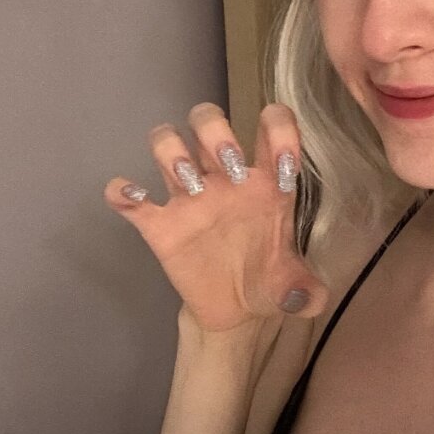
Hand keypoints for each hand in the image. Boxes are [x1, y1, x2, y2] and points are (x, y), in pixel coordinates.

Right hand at [103, 101, 325, 332]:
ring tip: (192, 187)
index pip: (272, 129)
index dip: (279, 130)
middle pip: (209, 122)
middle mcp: (225, 180)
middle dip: (216, 134)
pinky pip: (129, 198)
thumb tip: (310, 299)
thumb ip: (306, 291)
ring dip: (172, 153)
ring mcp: (190, 198)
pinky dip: (123, 192)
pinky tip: (133, 200)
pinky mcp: (161, 226)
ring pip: (167, 143)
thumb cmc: (268, 281)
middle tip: (229, 167)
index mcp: (265, 183)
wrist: (235, 311)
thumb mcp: (294, 288)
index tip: (284, 165)